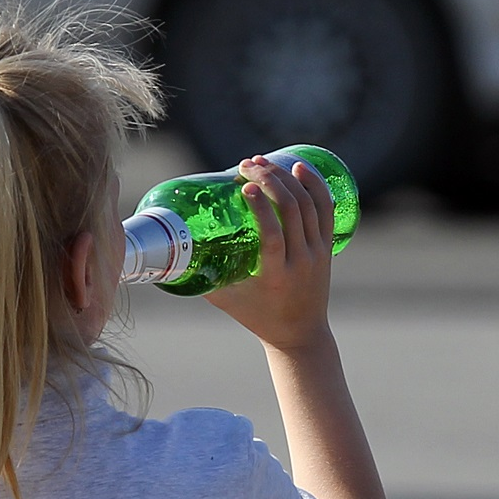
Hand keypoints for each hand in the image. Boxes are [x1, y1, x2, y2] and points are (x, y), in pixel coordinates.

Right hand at [204, 155, 335, 350]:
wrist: (299, 335)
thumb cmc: (256, 317)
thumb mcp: (226, 299)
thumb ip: (201, 276)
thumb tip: (171, 249)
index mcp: (275, 276)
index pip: (272, 234)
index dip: (260, 206)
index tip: (244, 185)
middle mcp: (300, 261)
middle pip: (291, 211)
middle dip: (270, 181)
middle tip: (247, 165)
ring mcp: (318, 252)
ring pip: (309, 205)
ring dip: (287, 178)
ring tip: (264, 163)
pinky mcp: (327, 247)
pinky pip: (327, 209)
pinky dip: (315, 185)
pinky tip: (300, 166)